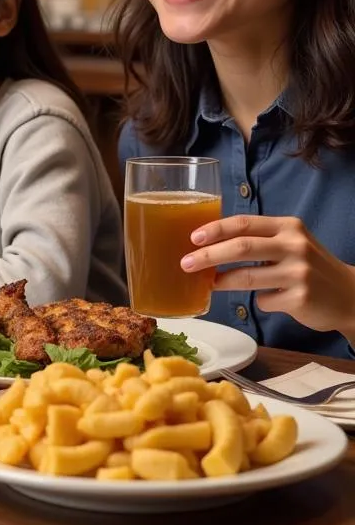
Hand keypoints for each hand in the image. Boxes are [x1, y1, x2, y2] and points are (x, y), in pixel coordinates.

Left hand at [182, 215, 354, 338]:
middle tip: (186, 263)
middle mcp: (295, 246)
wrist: (349, 295)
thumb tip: (209, 244)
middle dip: (208, 255)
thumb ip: (259, 239)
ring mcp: (299, 273)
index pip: (243, 223)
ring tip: (210, 283)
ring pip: (246, 276)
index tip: (193, 237)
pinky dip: (260, 300)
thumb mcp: (290, 242)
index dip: (215, 229)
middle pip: (241, 247)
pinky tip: (270, 298)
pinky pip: (263, 300)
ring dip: (222, 281)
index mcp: (288, 227)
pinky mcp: (300, 298)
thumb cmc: (309, 266)